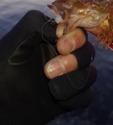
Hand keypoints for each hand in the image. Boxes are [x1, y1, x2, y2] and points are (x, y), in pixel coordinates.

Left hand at [0, 10, 96, 124]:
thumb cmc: (2, 71)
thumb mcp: (15, 41)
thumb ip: (36, 24)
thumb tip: (62, 29)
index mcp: (53, 40)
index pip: (79, 31)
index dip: (76, 38)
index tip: (61, 46)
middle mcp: (64, 57)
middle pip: (88, 52)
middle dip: (74, 62)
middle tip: (48, 71)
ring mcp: (69, 78)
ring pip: (91, 74)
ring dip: (73, 81)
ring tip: (52, 89)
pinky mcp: (71, 99)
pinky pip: (87, 96)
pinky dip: (76, 98)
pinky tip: (58, 100)